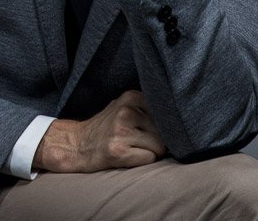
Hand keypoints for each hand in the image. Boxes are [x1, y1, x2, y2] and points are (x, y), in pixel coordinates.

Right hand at [33, 90, 166, 171]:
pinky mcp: (117, 151)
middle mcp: (126, 111)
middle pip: (164, 133)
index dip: (159, 126)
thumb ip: (148, 108)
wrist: (77, 144)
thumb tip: (180, 120)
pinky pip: (149, 159)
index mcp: (131, 96)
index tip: (146, 129)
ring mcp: (121, 131)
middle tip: (135, 141)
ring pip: (159, 147)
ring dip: (149, 151)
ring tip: (130, 147)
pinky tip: (127, 156)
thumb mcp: (125, 106)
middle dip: (156, 141)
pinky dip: (142, 161)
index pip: (166, 114)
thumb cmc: (108, 128)